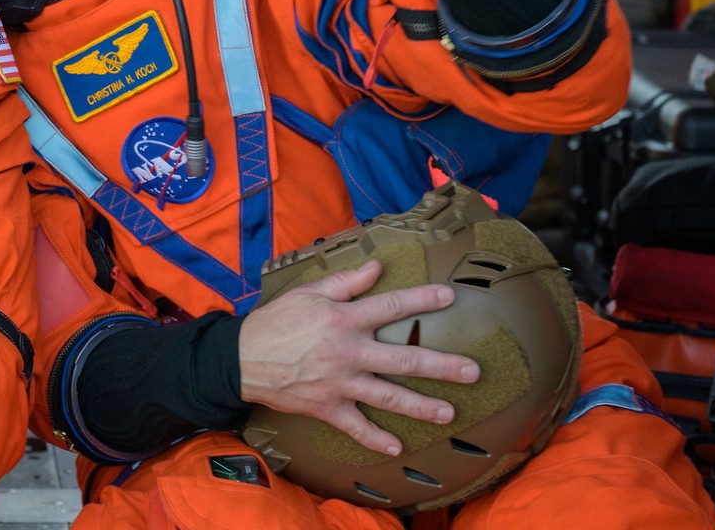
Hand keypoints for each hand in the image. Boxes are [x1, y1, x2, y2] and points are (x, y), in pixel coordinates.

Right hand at [237, 259, 479, 455]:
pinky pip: (356, 426)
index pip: (390, 306)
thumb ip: (345, 282)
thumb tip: (377, 267)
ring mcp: (340, 383)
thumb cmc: (275, 321)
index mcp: (344, 320)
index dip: (421, 300)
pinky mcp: (328, 406)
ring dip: (421, 406)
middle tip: (472, 371)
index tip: (449, 298)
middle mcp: (349, 352)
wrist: (241, 358)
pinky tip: (397, 447)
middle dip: (442, 365)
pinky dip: (375, 438)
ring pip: (389, 396)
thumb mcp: (307, 292)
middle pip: (404, 360)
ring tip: (449, 413)